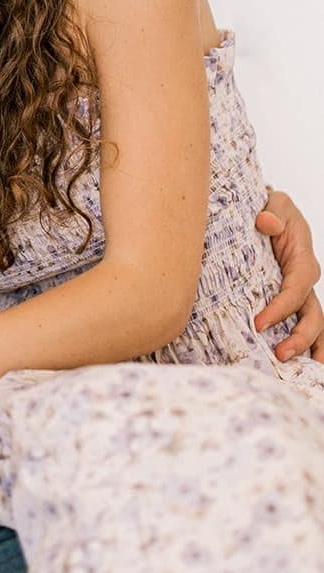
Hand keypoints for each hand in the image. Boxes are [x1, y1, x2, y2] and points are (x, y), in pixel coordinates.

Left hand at [255, 188, 323, 361]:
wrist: (267, 212)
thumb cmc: (271, 208)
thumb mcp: (275, 203)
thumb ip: (272, 212)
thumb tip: (265, 222)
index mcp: (304, 261)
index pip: (295, 291)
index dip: (280, 309)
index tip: (259, 324)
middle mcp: (305, 281)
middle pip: (311, 316)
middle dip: (299, 338)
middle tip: (279, 353)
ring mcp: (300, 293)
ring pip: (313, 326)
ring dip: (307, 348)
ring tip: (292, 369)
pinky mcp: (290, 300)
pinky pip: (301, 324)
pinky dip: (305, 345)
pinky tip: (300, 366)